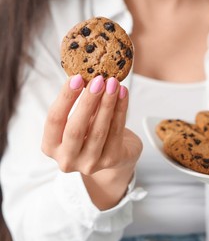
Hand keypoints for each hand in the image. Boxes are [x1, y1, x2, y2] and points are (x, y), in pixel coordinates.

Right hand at [42, 74, 142, 208]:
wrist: (117, 155)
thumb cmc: (92, 133)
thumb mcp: (80, 120)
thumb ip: (80, 105)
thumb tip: (89, 76)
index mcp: (51, 147)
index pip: (54, 120)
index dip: (65, 98)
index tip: (77, 77)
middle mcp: (67, 159)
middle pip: (75, 129)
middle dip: (88, 101)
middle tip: (98, 79)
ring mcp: (90, 164)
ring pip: (98, 131)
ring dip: (107, 103)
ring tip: (113, 83)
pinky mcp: (111, 160)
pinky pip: (116, 131)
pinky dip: (121, 110)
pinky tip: (123, 94)